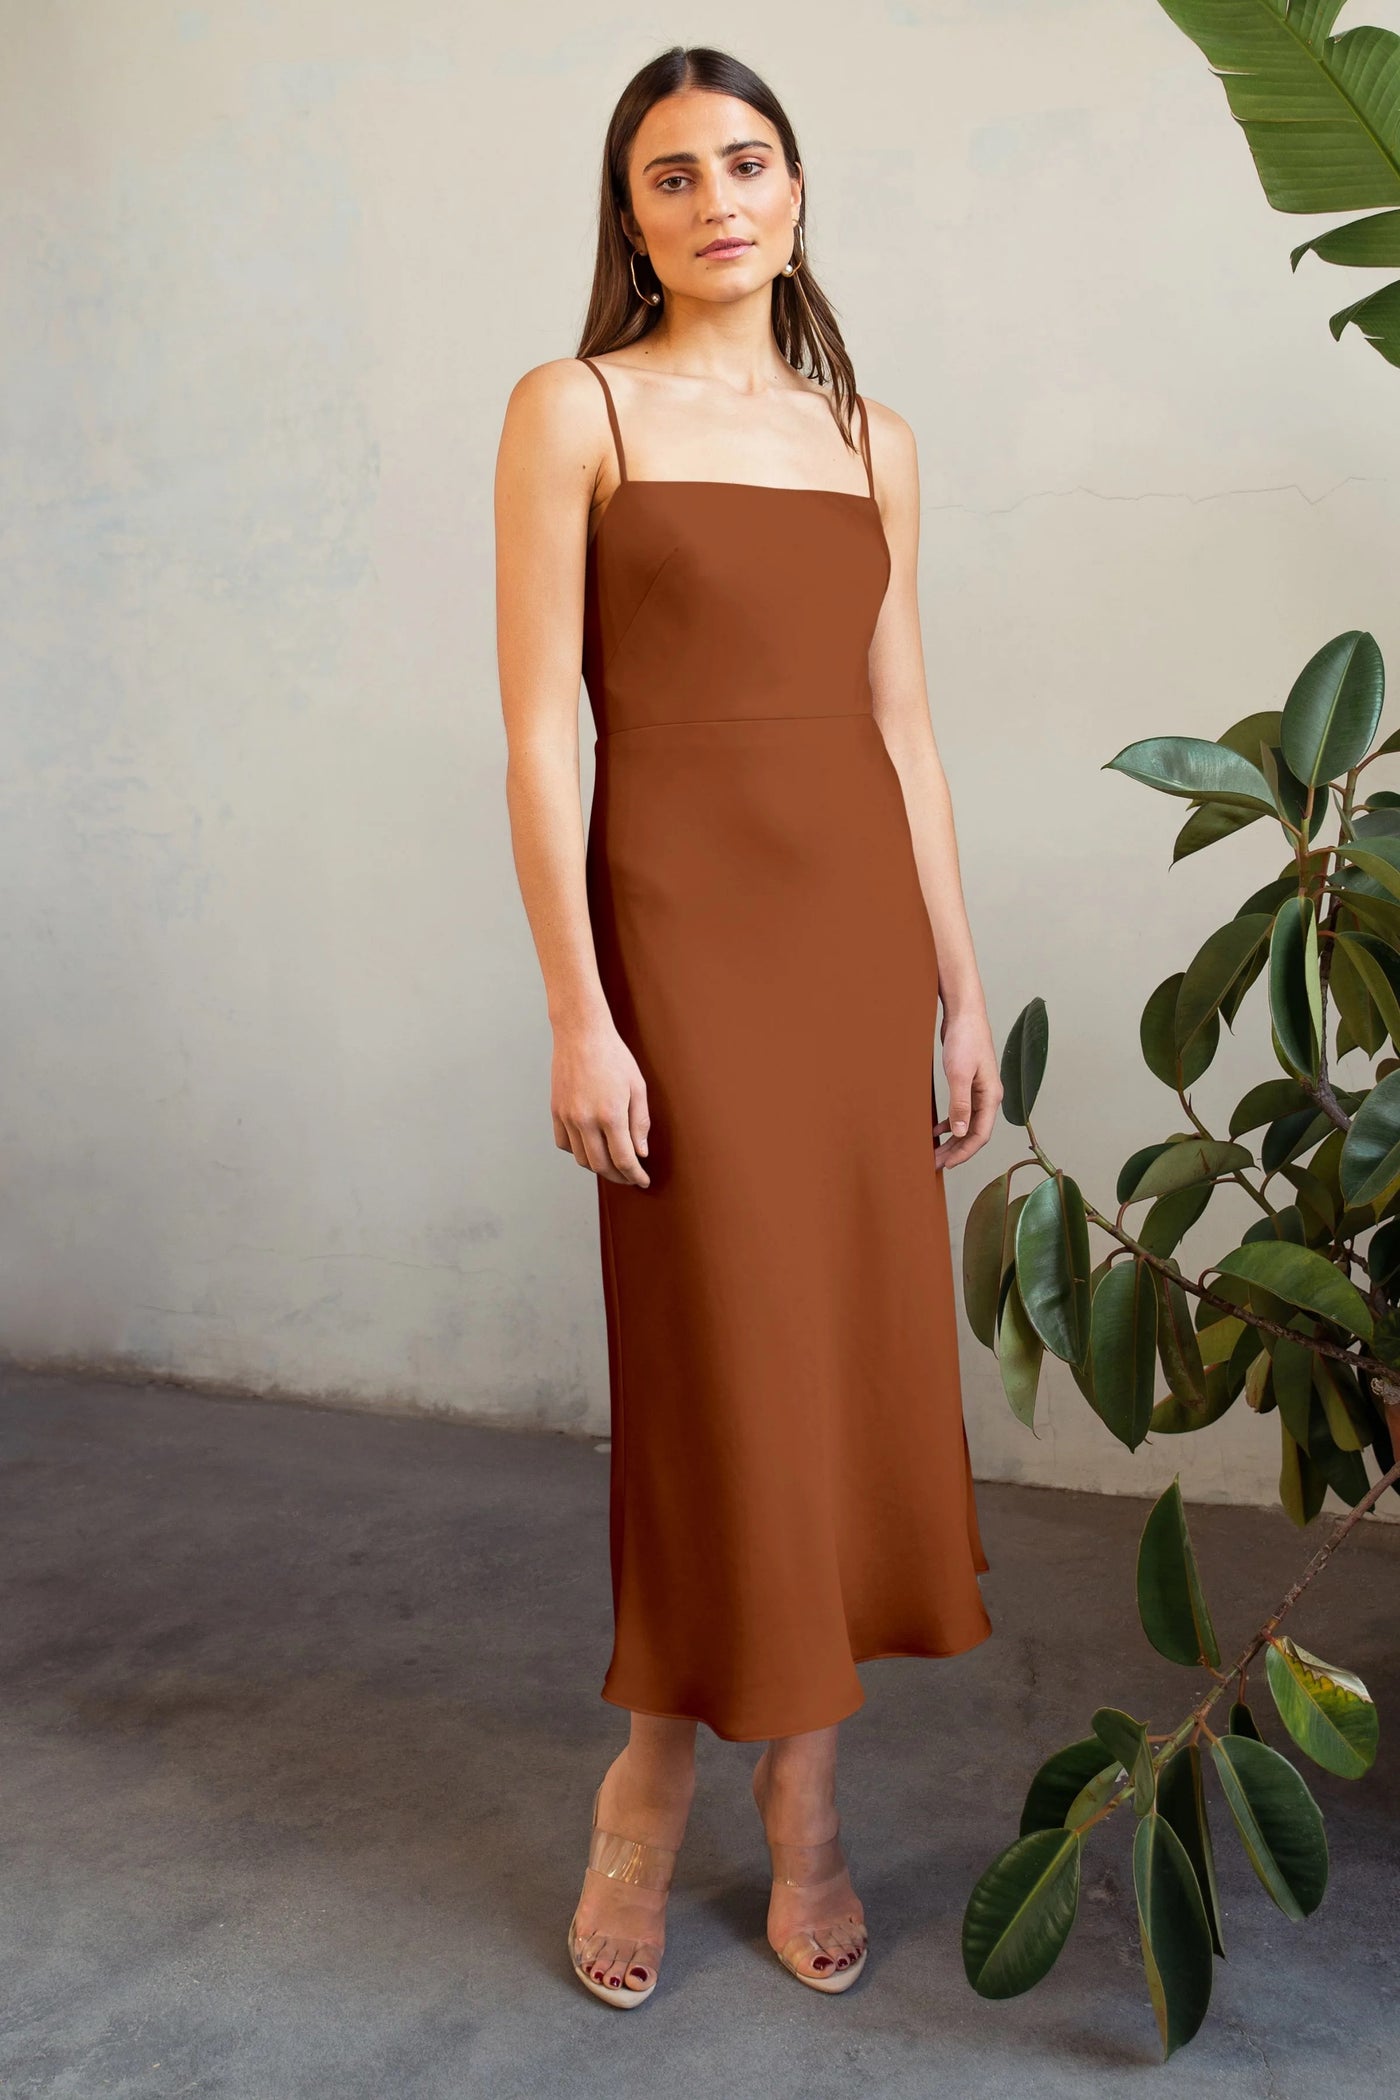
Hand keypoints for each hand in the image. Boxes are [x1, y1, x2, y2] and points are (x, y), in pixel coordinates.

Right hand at [551, 1018, 650, 1186]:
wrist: (581, 1034)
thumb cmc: (614, 1057)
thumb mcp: (637, 1087)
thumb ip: (640, 1123)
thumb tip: (641, 1152)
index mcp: (610, 1114)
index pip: (623, 1159)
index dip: (635, 1175)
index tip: (643, 1181)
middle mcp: (585, 1120)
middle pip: (601, 1165)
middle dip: (618, 1176)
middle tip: (630, 1177)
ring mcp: (567, 1117)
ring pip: (581, 1158)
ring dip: (598, 1167)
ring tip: (612, 1164)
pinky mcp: (556, 1111)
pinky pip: (565, 1144)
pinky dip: (578, 1152)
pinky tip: (591, 1147)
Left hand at [934, 1006, 1001, 1169]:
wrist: (964, 1014)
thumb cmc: (965, 1039)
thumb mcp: (958, 1074)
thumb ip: (960, 1104)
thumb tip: (959, 1131)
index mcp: (991, 1097)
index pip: (980, 1135)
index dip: (964, 1153)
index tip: (947, 1164)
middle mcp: (988, 1097)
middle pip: (973, 1133)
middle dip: (955, 1151)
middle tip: (935, 1163)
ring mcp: (979, 1091)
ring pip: (967, 1124)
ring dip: (952, 1139)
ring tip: (934, 1152)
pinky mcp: (968, 1084)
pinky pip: (961, 1112)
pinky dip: (949, 1123)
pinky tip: (936, 1129)